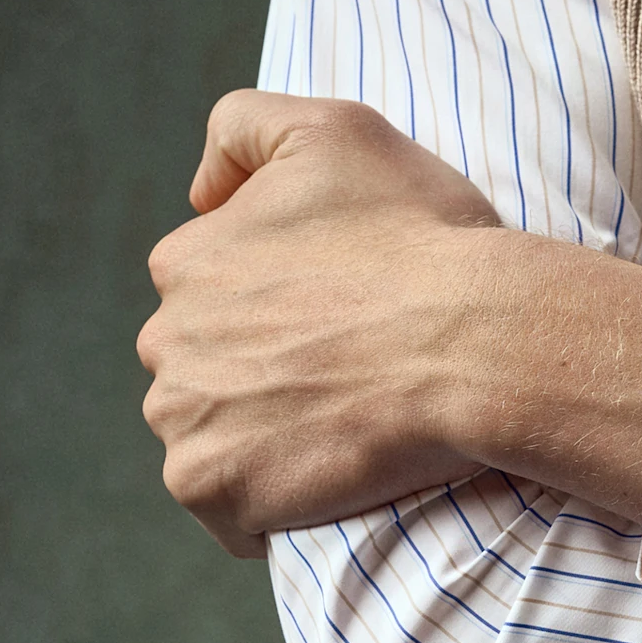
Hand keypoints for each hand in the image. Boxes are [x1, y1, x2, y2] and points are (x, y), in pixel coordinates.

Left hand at [139, 92, 504, 556]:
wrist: (476, 343)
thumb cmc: (421, 238)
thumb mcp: (334, 131)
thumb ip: (242, 128)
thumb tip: (198, 192)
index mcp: (186, 260)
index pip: (210, 295)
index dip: (277, 310)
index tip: (338, 320)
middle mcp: (166, 338)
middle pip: (202, 371)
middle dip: (258, 377)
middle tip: (347, 379)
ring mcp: (183, 419)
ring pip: (209, 439)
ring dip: (260, 442)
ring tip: (341, 432)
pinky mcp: (212, 488)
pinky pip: (226, 514)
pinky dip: (266, 508)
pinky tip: (327, 482)